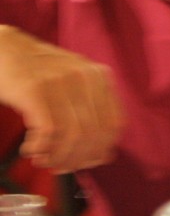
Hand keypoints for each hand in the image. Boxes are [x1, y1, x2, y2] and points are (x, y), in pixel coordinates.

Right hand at [0, 26, 121, 172]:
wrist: (1, 47)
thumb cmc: (35, 71)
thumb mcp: (72, 82)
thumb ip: (89, 110)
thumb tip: (105, 153)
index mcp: (98, 76)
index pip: (113, 124)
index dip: (101, 149)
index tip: (87, 163)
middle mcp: (85, 76)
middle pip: (93, 134)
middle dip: (77, 159)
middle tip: (60, 167)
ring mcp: (60, 81)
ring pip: (72, 135)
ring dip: (58, 157)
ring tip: (44, 160)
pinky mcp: (34, 89)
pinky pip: (48, 131)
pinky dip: (41, 148)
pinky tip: (32, 149)